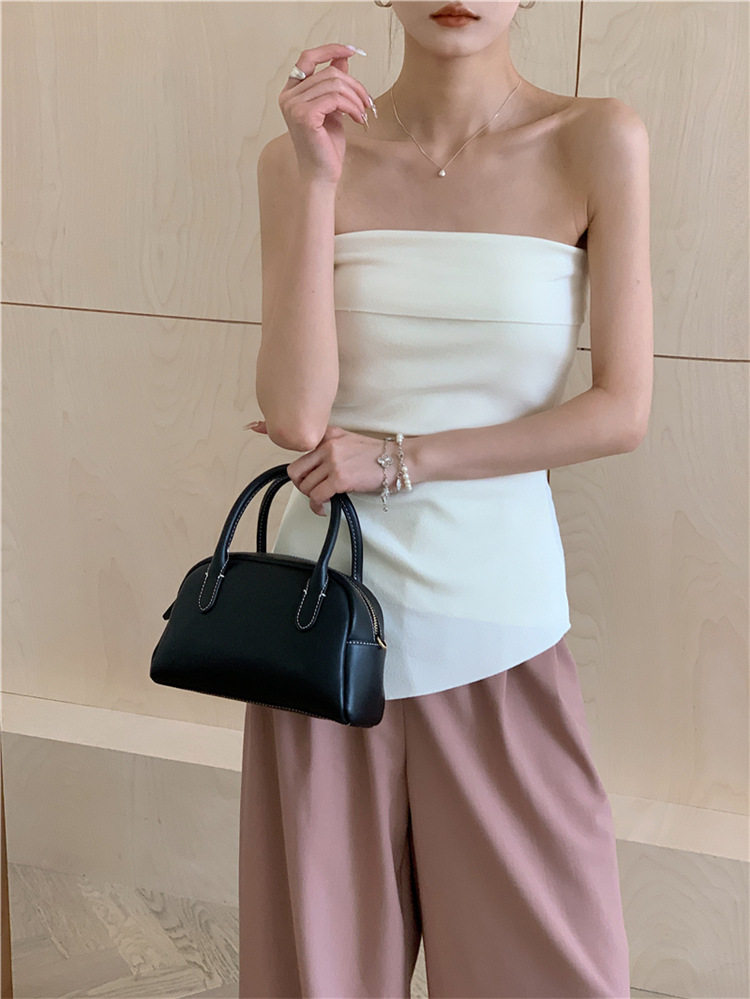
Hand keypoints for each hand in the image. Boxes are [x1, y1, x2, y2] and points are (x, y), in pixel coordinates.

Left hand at [243, 420, 396, 515]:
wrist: (398, 461)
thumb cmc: (376, 456)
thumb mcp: (349, 442)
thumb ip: (328, 448)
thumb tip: (312, 466)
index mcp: (328, 435)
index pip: (297, 435)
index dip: (271, 430)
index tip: (254, 426)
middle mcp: (327, 445)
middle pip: (296, 470)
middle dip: (301, 485)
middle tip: (313, 490)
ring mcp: (333, 461)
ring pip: (305, 486)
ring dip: (312, 497)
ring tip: (324, 499)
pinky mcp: (340, 478)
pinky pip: (317, 496)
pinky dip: (318, 506)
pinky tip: (325, 508)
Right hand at [279, 43, 373, 186]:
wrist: (321, 175)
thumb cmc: (326, 146)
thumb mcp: (333, 109)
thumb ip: (333, 85)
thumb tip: (343, 58)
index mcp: (291, 92)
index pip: (308, 58)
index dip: (330, 50)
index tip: (352, 50)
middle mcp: (288, 96)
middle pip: (329, 72)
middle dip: (354, 85)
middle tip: (367, 102)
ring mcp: (294, 105)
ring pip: (334, 84)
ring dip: (356, 98)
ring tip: (363, 113)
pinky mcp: (304, 115)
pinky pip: (335, 99)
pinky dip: (352, 107)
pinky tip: (358, 119)